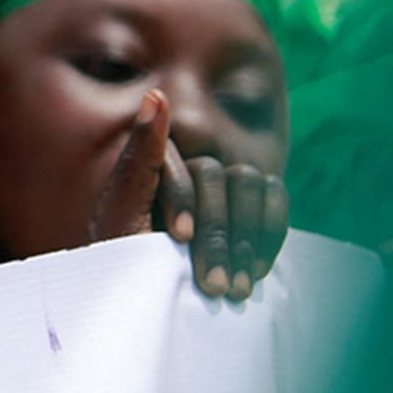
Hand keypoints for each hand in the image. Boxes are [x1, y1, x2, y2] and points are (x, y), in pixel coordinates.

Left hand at [88, 89, 289, 299]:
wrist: (137, 297)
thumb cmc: (121, 258)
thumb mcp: (118, 218)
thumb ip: (138, 161)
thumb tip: (157, 95)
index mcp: (154, 160)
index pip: (175, 162)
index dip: (183, 199)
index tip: (180, 239)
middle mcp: (189, 163)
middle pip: (219, 175)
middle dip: (217, 232)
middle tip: (214, 284)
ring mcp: (223, 181)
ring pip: (250, 184)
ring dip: (245, 239)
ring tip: (233, 289)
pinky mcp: (249, 203)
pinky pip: (274, 199)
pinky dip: (269, 235)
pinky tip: (254, 272)